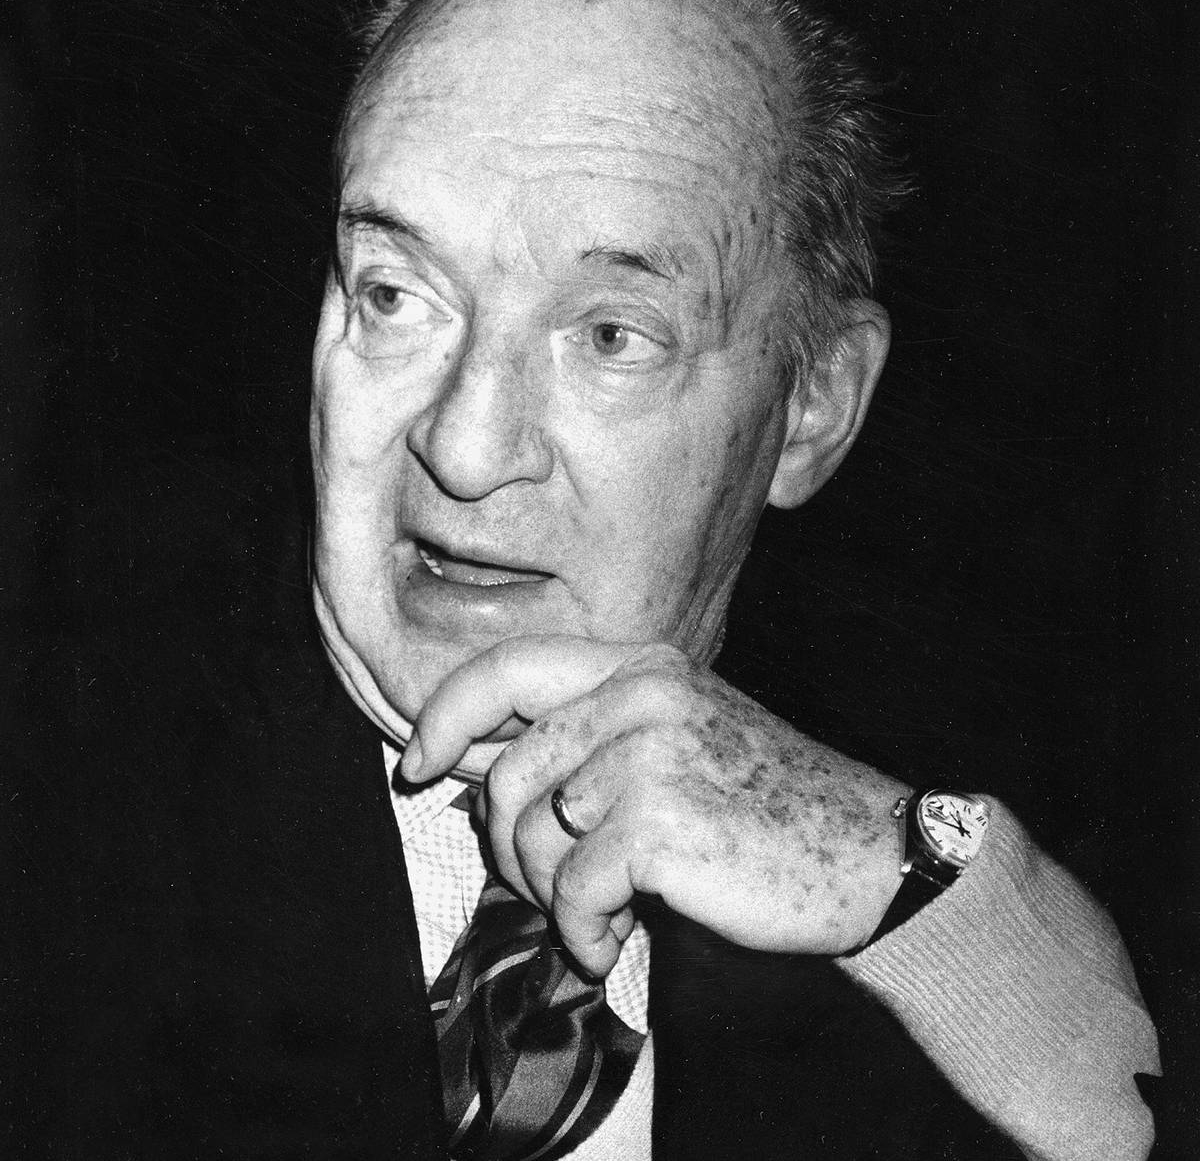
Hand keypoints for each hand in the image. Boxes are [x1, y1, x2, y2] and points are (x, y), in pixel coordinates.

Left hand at [402, 635, 905, 975]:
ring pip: (531, 832)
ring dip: (552, 894)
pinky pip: (570, 889)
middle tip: (550, 884)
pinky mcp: (659, 821)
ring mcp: (651, 753)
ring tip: (601, 910)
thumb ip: (592, 734)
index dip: (446, 713)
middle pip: (508, 768)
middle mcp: (643, 694)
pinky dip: (582, 932)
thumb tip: (474, 764)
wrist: (866, 852)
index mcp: (643, 664)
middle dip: (509, 844)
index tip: (417, 763)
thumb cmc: (765, 805)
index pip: (508, 666)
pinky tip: (618, 939)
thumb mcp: (682, 735)